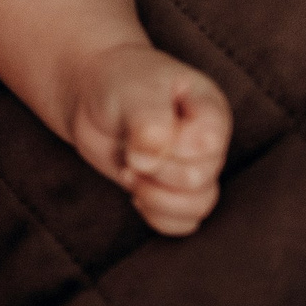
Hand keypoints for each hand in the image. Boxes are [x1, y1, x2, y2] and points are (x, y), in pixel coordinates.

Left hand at [70, 41, 230, 234]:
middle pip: (199, 179)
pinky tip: (136, 193)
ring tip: (130, 174)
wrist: (95, 95)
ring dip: (156, 197)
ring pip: (199, 207)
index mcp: (210, 110)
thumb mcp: (134, 91)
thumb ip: (148, 122)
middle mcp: (209, 143)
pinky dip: (157, 215)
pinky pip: (182, 222)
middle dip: (156, 170)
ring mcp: (193, 168)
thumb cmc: (120, 82)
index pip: (207, 143)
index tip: (143, 128)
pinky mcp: (174, 190)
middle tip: (130, 153)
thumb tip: (149, 163)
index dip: (171, 146)